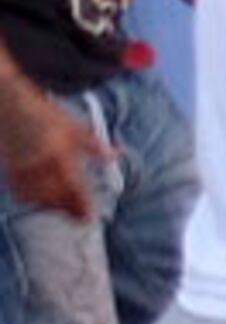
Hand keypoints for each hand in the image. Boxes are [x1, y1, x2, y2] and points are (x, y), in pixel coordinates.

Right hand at [0, 95, 95, 219]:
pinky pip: (21, 194)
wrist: (11, 106)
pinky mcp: (7, 172)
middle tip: (81, 217)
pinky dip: (34, 199)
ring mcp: (19, 170)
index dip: (82, 205)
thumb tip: (117, 156)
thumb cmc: (45, 115)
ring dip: (52, 206)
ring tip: (66, 208)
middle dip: (68, 208)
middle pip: (55, 198)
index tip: (89, 218)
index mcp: (57, 154)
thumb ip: (95, 146)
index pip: (73, 187)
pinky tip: (45, 199)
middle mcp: (37, 165)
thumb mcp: (75, 127)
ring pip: (37, 199)